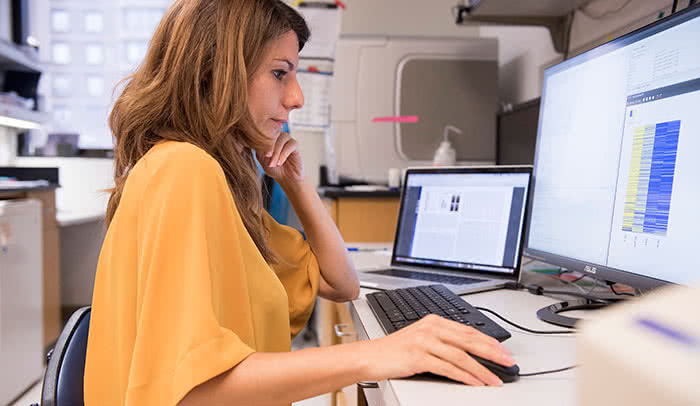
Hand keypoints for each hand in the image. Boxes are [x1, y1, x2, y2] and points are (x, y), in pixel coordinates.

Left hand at [256, 133, 303, 184]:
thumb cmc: (273, 168)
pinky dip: (283, 154)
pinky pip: (290, 145)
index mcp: (268, 137)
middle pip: (273, 136)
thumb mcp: (263, 159)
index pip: (264, 134)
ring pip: (281, 139)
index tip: (262, 157)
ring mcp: (287, 138)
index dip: (262, 145)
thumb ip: (261, 150)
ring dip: (276, 152)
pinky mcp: (295, 144)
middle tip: (268, 161)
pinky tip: (280, 163)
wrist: (285, 177)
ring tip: (274, 164)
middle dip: (270, 149)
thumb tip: (260, 142)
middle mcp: (277, 135)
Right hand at [364, 315, 513, 385]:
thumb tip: (469, 352)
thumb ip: (442, 341)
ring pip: (462, 355)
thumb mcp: (421, 339)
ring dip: (481, 369)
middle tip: (507, 362)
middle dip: (492, 353)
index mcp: (433, 321)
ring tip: (494, 378)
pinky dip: (465, 376)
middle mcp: (430, 328)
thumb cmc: (394, 350)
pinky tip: (474, 382)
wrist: (369, 356)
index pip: (468, 330)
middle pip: (469, 340)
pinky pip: (448, 368)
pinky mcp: (419, 357)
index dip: (489, 341)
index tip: (503, 351)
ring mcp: (424, 341)